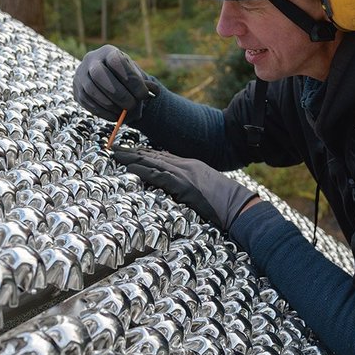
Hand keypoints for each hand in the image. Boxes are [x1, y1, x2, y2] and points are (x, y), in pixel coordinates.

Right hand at [73, 45, 159, 121]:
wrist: (108, 81)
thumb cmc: (125, 78)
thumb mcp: (135, 76)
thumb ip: (144, 83)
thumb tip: (153, 91)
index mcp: (108, 52)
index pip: (116, 62)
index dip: (130, 79)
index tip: (143, 94)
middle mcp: (91, 60)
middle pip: (99, 74)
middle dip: (118, 93)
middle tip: (132, 105)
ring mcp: (80, 75)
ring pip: (91, 90)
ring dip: (110, 104)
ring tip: (124, 112)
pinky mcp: (77, 91)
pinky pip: (87, 102)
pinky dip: (102, 112)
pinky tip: (115, 117)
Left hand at [112, 147, 259, 231]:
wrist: (240, 206)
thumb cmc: (227, 204)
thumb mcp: (206, 192)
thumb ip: (191, 188)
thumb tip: (180, 192)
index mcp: (192, 166)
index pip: (163, 156)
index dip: (145, 153)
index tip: (130, 151)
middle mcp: (187, 166)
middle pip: (154, 155)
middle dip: (132, 152)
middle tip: (113, 148)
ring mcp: (185, 174)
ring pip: (152, 162)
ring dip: (131, 158)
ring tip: (114, 154)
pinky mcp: (184, 185)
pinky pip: (159, 176)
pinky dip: (142, 171)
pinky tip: (129, 168)